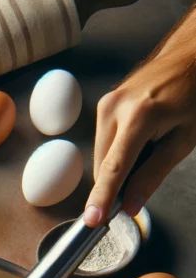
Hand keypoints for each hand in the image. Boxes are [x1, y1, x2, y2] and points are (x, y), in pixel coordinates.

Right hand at [84, 6, 195, 226]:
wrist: (189, 57)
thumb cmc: (193, 95)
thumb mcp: (183, 140)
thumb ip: (153, 175)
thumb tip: (130, 205)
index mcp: (139, 117)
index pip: (114, 169)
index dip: (103, 198)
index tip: (92, 219)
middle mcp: (114, 108)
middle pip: (103, 165)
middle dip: (115, 184)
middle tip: (138, 189)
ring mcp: (106, 103)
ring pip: (102, 155)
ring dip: (117, 166)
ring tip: (149, 149)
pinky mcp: (104, 103)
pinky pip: (104, 141)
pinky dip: (117, 153)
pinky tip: (139, 142)